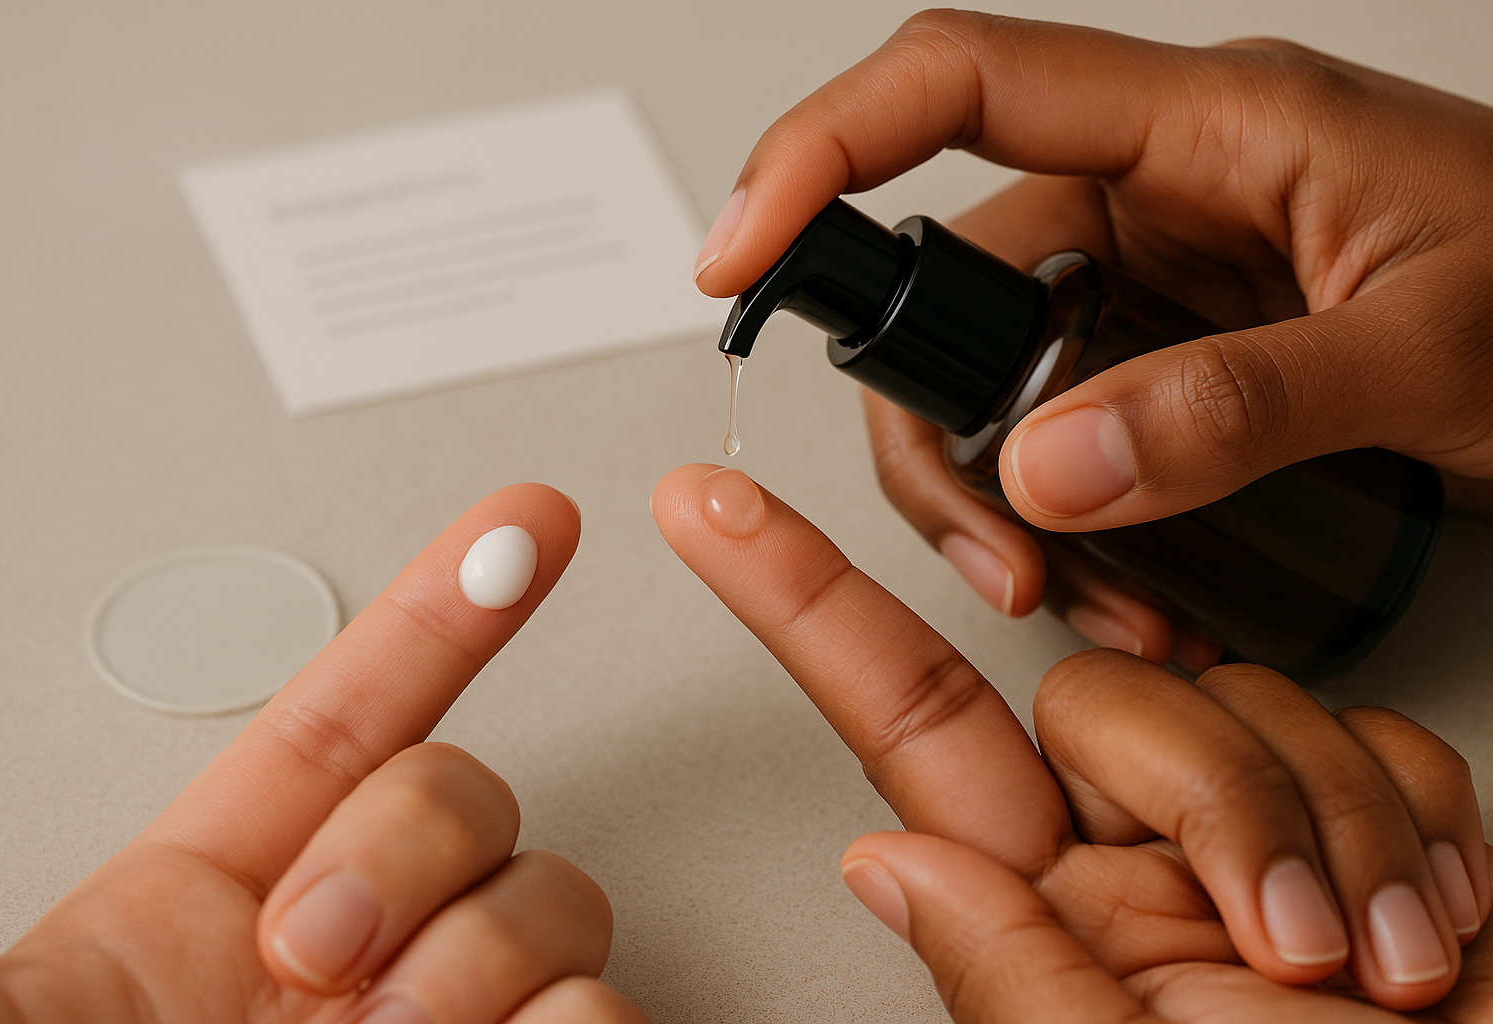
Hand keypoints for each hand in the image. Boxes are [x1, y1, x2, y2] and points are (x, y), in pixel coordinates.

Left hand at [0, 485, 647, 1023]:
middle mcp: (345, 968)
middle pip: (477, 802)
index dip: (448, 608)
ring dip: (478, 961)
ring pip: (558, 909)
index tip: (526, 523)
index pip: (352, 716)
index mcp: (199, 915)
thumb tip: (9, 951)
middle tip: (320, 960)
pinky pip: (606, 1021)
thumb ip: (23, 971)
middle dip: (418, 847)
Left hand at [653, 464, 1491, 1015]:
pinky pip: (1373, 724)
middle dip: (1216, 793)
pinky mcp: (1360, 814)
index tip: (708, 508)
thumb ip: (1010, 979)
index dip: (798, 600)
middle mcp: (1124, 861)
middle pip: (1111, 695)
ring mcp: (1242, 833)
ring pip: (1250, 695)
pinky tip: (1430, 921)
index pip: (898, 719)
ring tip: (1379, 970)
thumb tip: (884, 859)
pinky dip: (1417, 818)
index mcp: (1039, 918)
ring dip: (1336, 828)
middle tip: (1293, 946)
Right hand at [692, 11, 1492, 662]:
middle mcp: (1163, 189)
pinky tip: (1119, 576)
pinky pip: (1061, 419)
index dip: (822, 150)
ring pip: (995, 373)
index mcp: (1209, 126)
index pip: (960, 85)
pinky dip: (1062, 512)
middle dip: (939, 432)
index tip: (740, 252)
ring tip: (1080, 594)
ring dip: (1006, 498)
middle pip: (953, 282)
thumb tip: (1051, 465)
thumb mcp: (1436, 351)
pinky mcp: (1176, 345)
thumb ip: (1241, 405)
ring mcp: (1164, 273)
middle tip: (994, 550)